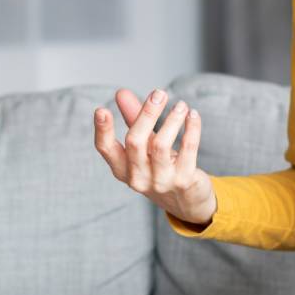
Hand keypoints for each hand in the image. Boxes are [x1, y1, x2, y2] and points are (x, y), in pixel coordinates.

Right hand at [93, 88, 216, 224]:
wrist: (186, 202)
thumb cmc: (159, 167)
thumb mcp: (144, 146)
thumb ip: (132, 119)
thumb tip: (121, 92)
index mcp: (122, 168)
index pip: (105, 149)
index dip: (102, 130)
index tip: (101, 109)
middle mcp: (138, 178)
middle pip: (135, 141)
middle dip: (147, 114)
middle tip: (159, 93)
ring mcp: (161, 181)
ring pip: (161, 145)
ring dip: (172, 120)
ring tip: (181, 105)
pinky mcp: (184, 181)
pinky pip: (188, 150)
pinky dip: (192, 129)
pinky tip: (193, 115)